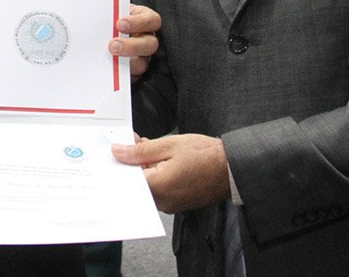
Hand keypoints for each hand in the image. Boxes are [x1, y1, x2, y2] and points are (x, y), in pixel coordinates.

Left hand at [108, 4, 160, 80]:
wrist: (101, 34)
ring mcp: (143, 57)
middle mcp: (147, 39)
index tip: (120, 24)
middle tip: (113, 45)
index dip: (139, 22)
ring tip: (111, 59)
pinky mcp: (134, 73)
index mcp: (145, 21)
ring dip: (127, 62)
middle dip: (131, 46)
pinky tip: (110, 71)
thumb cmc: (111, 21)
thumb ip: (111, 16)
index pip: (152, 20)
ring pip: (142, 63)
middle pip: (150, 44)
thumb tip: (101, 19)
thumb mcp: (113, 14)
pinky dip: (121, 76)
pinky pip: (132, 77)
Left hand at [111, 133, 229, 212]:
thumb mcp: (168, 145)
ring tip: (152, 148)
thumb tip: (118, 152)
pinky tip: (161, 159)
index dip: (120, 163)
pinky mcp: (178, 203)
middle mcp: (162, 201)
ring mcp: (171, 204)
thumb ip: (140, 151)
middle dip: (132, 163)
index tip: (116, 150)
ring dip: (145, 168)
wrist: (232, 168)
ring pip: (147, 185)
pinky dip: (156, 175)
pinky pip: (159, 189)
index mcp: (157, 187)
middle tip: (135, 143)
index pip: (126, 179)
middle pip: (135, 183)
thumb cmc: (206, 156)